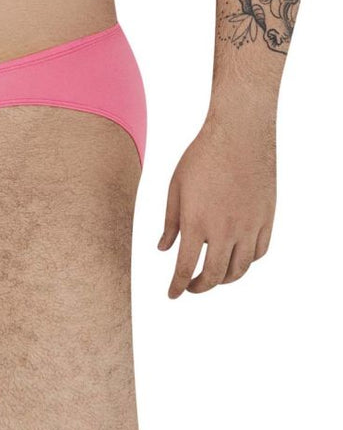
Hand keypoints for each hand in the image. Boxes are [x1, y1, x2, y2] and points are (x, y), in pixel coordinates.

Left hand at [157, 116, 275, 296]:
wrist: (239, 135)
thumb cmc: (202, 156)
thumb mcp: (176, 187)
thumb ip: (170, 221)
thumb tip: (163, 249)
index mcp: (197, 223)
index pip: (186, 268)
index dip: (177, 286)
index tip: (172, 295)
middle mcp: (225, 230)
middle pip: (214, 276)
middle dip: (200, 287)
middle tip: (191, 288)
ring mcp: (249, 226)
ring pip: (240, 269)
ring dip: (225, 279)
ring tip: (214, 276)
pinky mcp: (266, 219)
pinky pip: (259, 252)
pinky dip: (247, 262)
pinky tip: (237, 258)